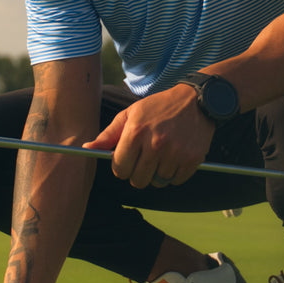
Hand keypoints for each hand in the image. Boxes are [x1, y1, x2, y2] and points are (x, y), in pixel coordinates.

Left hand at [85, 86, 214, 188]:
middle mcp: (155, 144)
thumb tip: (88, 148)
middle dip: (138, 173)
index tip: (128, 160)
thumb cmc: (158, 107)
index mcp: (136, 132)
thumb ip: (108, 134)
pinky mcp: (192, 159)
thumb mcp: (130, 114)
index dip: (122, 166)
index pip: (120, 168)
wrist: (195, 100)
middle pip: (137, 180)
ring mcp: (175, 153)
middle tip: (146, 159)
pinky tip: (175, 157)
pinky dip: (174, 174)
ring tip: (163, 155)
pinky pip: (175, 181)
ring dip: (158, 173)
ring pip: (157, 182)